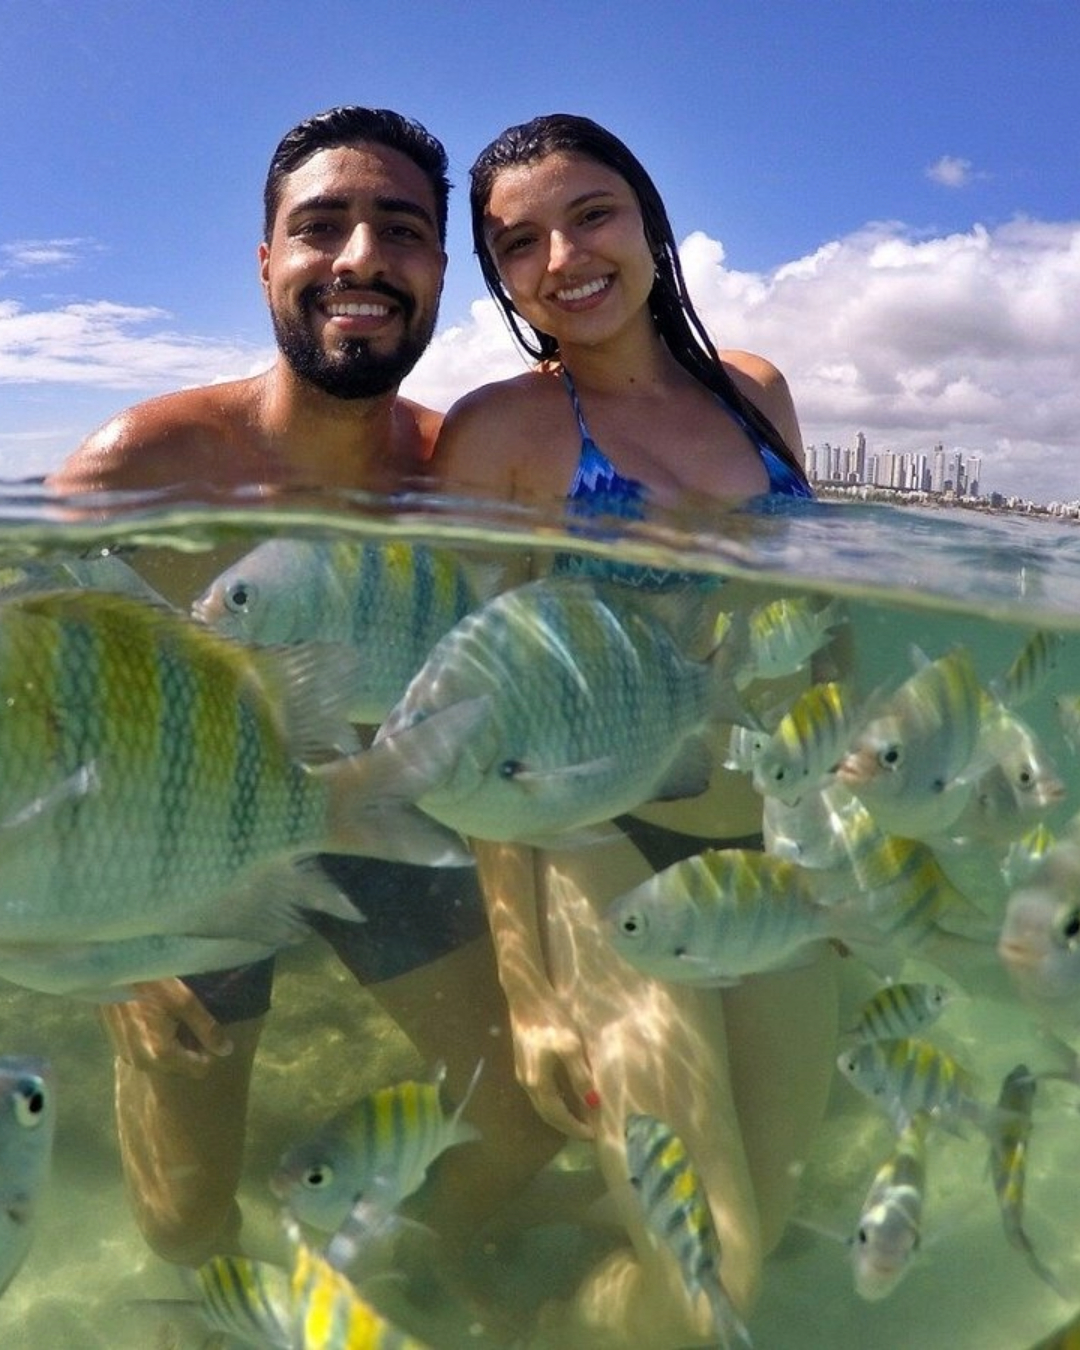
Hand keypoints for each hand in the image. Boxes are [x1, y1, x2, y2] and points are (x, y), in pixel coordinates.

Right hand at [98, 977, 233, 1077]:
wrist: (110, 972)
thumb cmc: (150, 983)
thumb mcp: (183, 1000)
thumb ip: (207, 1028)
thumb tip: (226, 1050)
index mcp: (162, 1054)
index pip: (200, 1069)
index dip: (208, 1050)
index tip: (204, 1028)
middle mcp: (144, 1063)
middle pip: (181, 1067)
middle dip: (189, 1047)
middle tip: (186, 1019)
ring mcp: (129, 1058)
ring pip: (164, 1061)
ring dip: (172, 1044)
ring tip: (169, 1016)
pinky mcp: (119, 1049)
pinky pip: (147, 1053)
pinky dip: (155, 1040)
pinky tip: (152, 1017)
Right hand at [507, 988, 598, 1140]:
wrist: (526, 995)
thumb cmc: (550, 1019)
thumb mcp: (571, 1047)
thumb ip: (580, 1076)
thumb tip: (592, 1103)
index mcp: (537, 1082)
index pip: (557, 1116)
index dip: (575, 1127)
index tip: (593, 1136)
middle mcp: (526, 1082)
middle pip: (547, 1113)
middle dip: (567, 1125)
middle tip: (587, 1132)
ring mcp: (522, 1071)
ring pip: (541, 1103)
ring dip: (559, 1114)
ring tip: (579, 1117)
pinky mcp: (523, 1060)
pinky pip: (539, 1091)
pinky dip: (553, 1100)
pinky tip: (565, 1093)